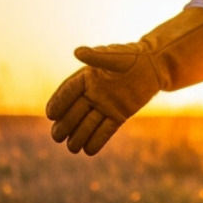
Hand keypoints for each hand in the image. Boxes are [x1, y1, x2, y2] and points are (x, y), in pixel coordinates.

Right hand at [46, 7, 202, 155]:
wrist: (152, 67)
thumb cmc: (132, 57)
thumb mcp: (115, 56)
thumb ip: (97, 56)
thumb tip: (77, 52)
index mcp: (87, 77)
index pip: (69, 91)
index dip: (59, 102)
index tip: (50, 114)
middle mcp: (92, 94)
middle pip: (75, 111)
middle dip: (66, 124)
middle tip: (56, 136)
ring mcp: (104, 106)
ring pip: (89, 123)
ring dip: (79, 135)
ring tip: (71, 148)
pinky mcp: (117, 116)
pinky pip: (105, 130)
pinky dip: (98, 140)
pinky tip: (88, 151)